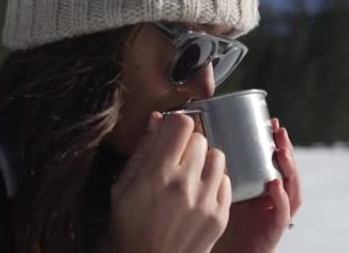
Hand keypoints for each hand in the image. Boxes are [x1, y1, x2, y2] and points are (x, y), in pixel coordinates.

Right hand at [111, 112, 231, 252]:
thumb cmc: (131, 229)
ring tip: (191, 174)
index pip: (181, 124)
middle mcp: (184, 185)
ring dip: (205, 161)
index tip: (171, 132)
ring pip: (218, 157)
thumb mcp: (122, 188)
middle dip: (188, 143)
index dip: (176, 123)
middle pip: (200, 138)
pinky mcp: (219, 216)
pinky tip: (200, 192)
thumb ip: (142, 151)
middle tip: (178, 158)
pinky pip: (226, 181)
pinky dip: (215, 183)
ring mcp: (205, 202)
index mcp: (157, 175)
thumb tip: (156, 119)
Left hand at [212, 118, 301, 252]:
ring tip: (281, 152)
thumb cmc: (213, 221)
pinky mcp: (273, 231)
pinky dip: (282, 199)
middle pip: (287, 171)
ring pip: (292, 190)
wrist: (217, 251)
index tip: (271, 121)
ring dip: (290, 169)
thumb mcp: (214, 188)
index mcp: (259, 186)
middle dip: (286, 149)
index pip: (273, 161)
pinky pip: (282, 214)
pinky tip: (275, 184)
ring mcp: (275, 214)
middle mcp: (271, 199)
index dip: (274, 141)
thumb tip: (191, 136)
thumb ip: (208, 167)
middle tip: (279, 131)